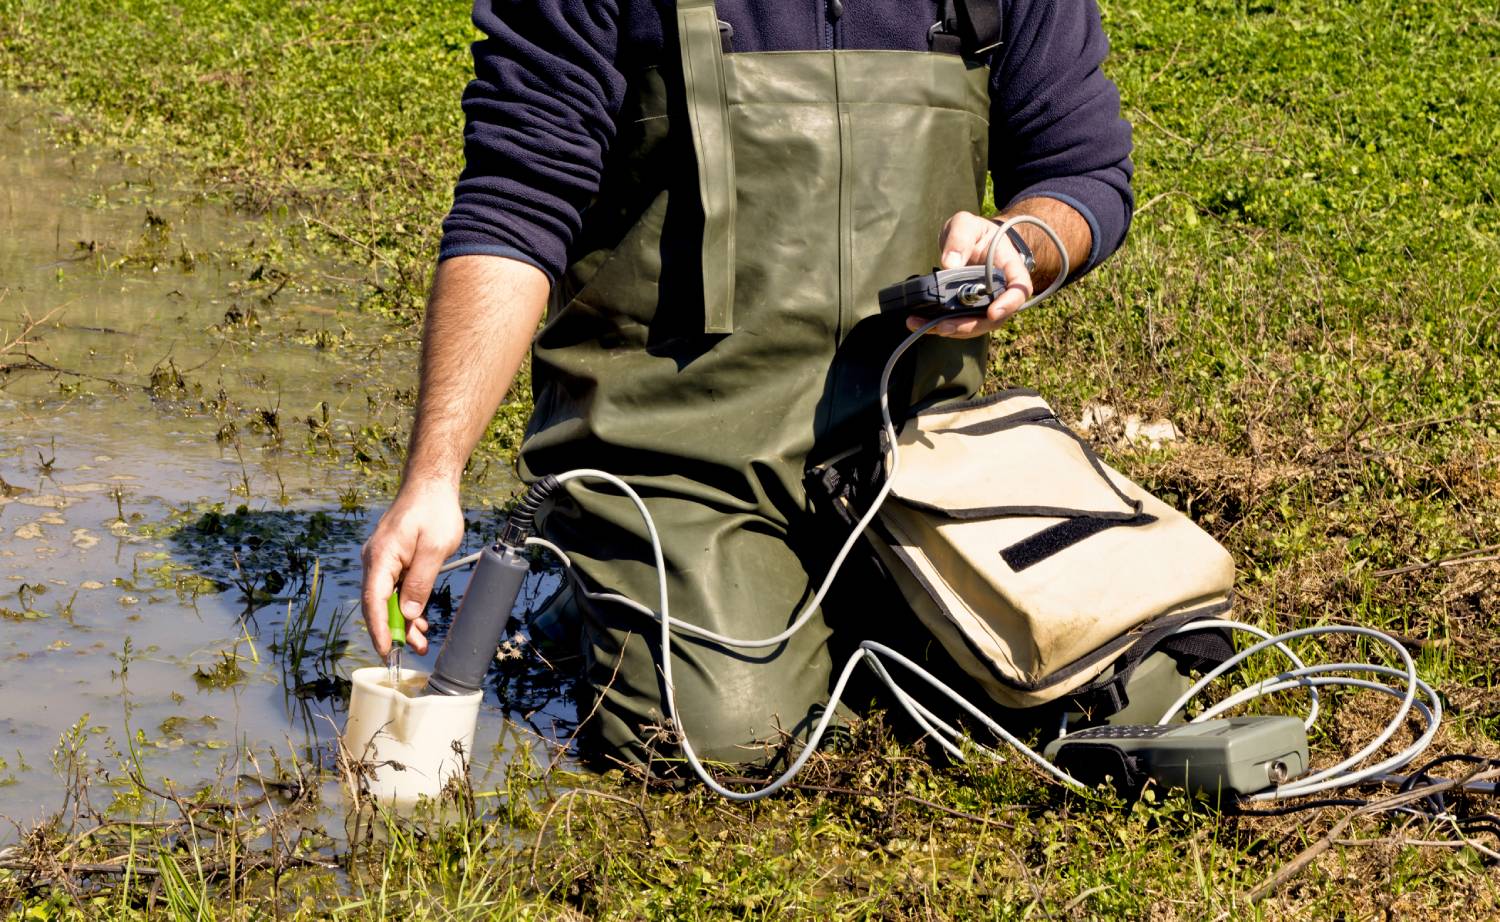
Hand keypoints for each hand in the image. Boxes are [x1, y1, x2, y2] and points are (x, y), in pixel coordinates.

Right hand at [360, 478, 463, 656]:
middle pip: (378, 604)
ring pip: (388, 600)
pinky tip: (420, 622)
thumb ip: (420, 581)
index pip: (374, 600)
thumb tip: (409, 613)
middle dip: (393, 631)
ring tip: (421, 643)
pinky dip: (407, 607)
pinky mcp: (394, 561)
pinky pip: (396, 589)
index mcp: (381, 557)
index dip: (380, 629)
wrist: (432, 484)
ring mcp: (384, 561)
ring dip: (403, 622)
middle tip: (410, 652)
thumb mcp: (434, 547)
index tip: (386, 650)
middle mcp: (376, 561)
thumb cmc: (434, 510)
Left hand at [910, 210, 1034, 337]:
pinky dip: (938, 326)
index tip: (993, 313)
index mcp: (1009, 268)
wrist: (968, 240)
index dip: (1009, 303)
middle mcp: (1000, 291)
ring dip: (951, 330)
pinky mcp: (967, 310)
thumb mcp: (965, 224)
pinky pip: (958, 323)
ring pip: (974, 325)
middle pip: (994, 317)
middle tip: (944, 327)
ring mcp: (985, 303)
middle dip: (969, 326)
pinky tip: (919, 323)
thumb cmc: (973, 231)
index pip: (1020, 288)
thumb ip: (960, 238)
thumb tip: (949, 264)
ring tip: (925, 326)